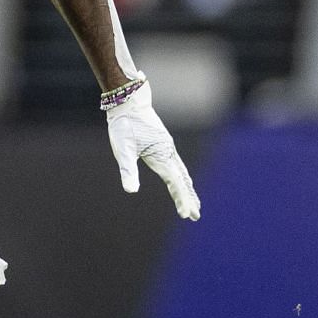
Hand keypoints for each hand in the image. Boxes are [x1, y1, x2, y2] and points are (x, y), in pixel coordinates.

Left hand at [105, 80, 200, 219]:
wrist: (129, 100)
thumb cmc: (124, 124)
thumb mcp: (123, 149)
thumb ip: (128, 170)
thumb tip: (131, 190)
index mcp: (161, 156)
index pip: (175, 183)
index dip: (182, 199)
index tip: (187, 215)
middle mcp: (168, 152)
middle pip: (182, 180)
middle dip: (189, 198)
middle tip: (195, 216)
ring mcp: (167, 147)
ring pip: (182, 173)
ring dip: (187, 189)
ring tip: (193, 204)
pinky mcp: (163, 143)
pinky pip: (177, 165)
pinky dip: (182, 178)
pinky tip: (181, 180)